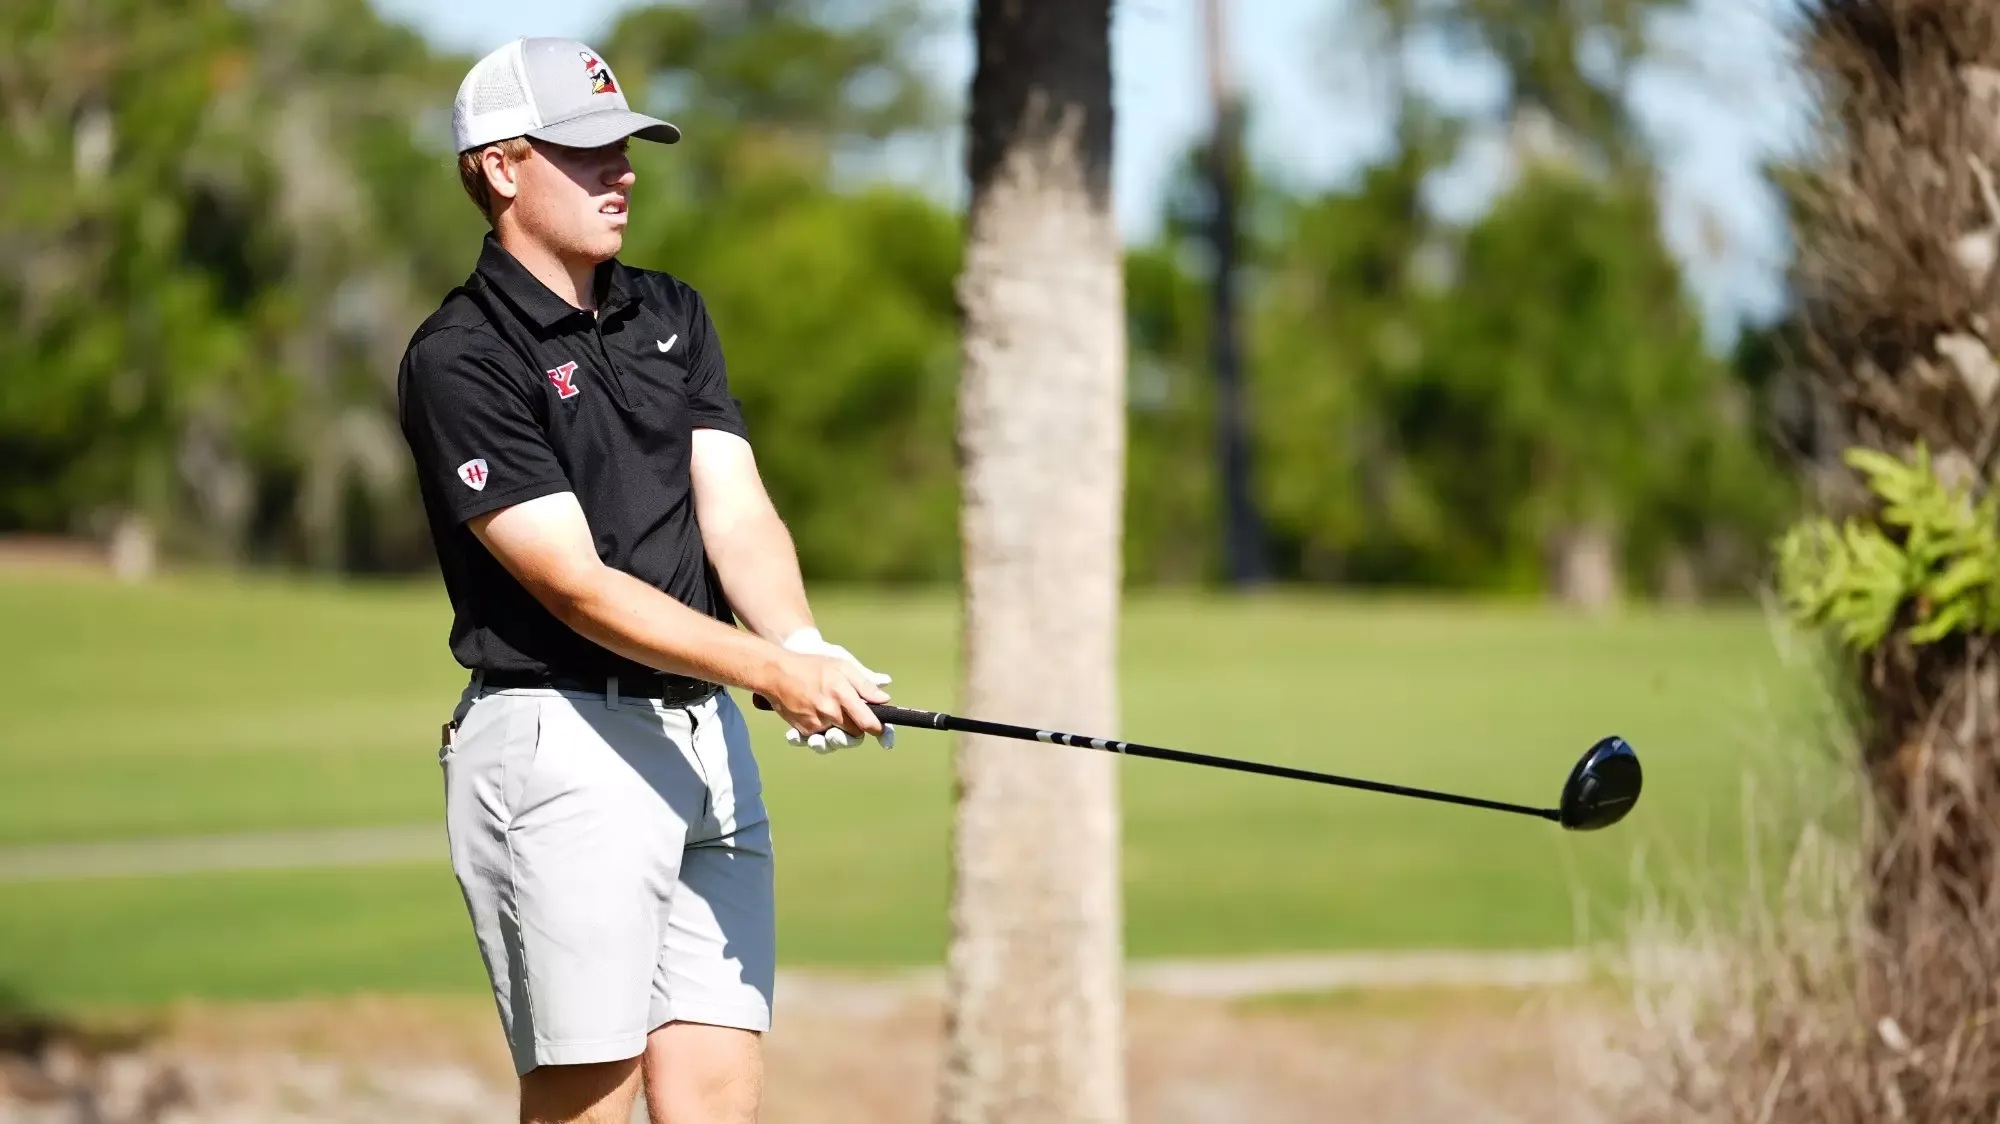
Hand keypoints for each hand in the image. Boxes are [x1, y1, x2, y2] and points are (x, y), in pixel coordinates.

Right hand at [776, 628, 895, 751]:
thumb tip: (885, 699)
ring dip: (840, 735)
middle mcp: (829, 713)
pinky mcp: (803, 730)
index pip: (867, 722)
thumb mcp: (842, 666)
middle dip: (858, 730)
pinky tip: (821, 722)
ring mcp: (815, 724)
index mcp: (841, 695)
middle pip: (854, 735)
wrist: (776, 673)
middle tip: (853, 716)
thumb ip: (865, 684)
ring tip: (836, 722)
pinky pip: (820, 739)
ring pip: (837, 740)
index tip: (881, 731)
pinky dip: (823, 734)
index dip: (879, 730)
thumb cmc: (812, 666)